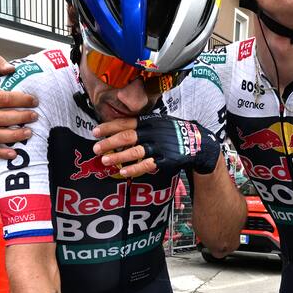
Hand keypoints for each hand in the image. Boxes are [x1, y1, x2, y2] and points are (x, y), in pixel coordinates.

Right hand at [0, 54, 37, 159]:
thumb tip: (10, 69)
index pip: (2, 99)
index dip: (20, 99)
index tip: (33, 100)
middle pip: (1, 118)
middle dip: (21, 117)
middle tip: (35, 115)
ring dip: (14, 136)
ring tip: (29, 132)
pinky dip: (1, 153)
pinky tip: (14, 154)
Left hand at [94, 115, 220, 176]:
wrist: (197, 143)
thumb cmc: (174, 132)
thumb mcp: (159, 122)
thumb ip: (142, 124)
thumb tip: (120, 128)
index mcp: (149, 121)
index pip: (125, 122)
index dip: (109, 127)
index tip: (95, 131)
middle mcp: (152, 132)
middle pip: (127, 136)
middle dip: (109, 142)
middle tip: (95, 148)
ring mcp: (159, 146)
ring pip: (135, 151)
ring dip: (118, 156)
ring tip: (104, 161)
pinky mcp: (165, 159)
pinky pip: (147, 164)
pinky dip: (134, 168)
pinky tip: (123, 171)